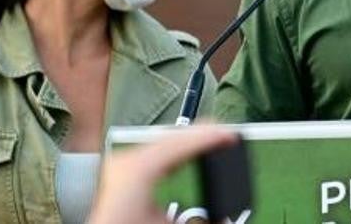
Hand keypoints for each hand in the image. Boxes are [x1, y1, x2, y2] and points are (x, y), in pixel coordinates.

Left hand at [88, 125, 239, 223]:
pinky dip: (175, 150)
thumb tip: (223, 215)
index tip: (230, 134)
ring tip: (212, 140)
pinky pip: (154, 150)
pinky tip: (187, 152)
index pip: (182, 141)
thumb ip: (199, 216)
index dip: (210, 135)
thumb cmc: (122, 223)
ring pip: (163, 141)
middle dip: (202, 135)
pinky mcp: (120, 171)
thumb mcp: (167, 223)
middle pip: (173, 136)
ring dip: (189, 141)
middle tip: (226, 134)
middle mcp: (127, 159)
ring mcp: (121, 163)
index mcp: (139, 167)